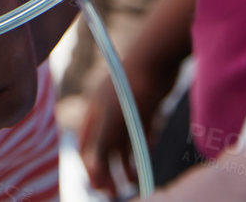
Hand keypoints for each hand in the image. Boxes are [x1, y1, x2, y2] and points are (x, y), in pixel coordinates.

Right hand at [79, 58, 175, 197]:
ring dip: (126, 162)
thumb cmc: (132, 88)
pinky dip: (141, 145)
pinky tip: (149, 149)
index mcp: (94, 112)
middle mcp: (108, 111)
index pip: (87, 146)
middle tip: (116, 193)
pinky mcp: (146, 105)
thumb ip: (102, 147)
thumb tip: (92, 175)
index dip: (92, 168)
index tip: (101, 188)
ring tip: (134, 181)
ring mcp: (127, 108)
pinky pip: (140, 131)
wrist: (158, 57)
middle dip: (109, 171)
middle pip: (105, 147)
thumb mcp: (115, 121)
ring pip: (124, 141)